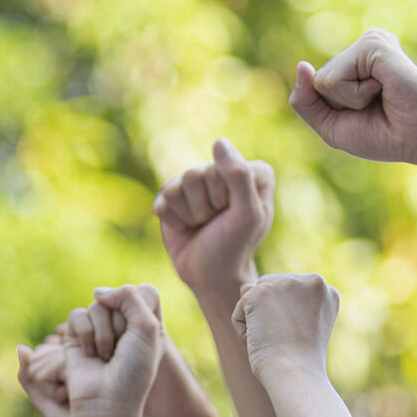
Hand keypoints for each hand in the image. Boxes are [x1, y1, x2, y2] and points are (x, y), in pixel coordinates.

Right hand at [20, 309, 211, 416]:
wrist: (107, 401)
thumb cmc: (133, 370)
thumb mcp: (147, 327)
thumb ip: (129, 296)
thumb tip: (97, 293)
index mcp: (146, 321)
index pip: (144, 291)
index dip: (142, 310)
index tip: (143, 337)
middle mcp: (122, 322)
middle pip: (119, 297)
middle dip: (121, 325)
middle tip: (122, 351)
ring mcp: (98, 327)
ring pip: (97, 305)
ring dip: (103, 334)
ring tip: (105, 357)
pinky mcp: (75, 334)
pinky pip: (77, 314)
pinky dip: (85, 334)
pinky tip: (89, 354)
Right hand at [153, 138, 274, 294]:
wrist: (209, 275)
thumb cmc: (234, 246)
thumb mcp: (247, 214)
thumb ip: (239, 176)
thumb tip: (218, 141)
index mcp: (252, 171)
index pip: (225, 165)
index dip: (226, 196)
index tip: (236, 215)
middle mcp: (225, 171)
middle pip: (198, 174)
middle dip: (205, 206)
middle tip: (217, 223)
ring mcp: (198, 182)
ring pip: (179, 185)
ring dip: (190, 214)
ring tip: (203, 225)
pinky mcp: (174, 195)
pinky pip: (164, 197)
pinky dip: (174, 219)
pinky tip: (187, 227)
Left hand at [232, 274, 339, 382]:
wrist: (296, 374)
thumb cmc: (300, 361)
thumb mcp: (296, 327)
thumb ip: (276, 301)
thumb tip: (246, 286)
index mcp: (327, 291)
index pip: (292, 293)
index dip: (290, 319)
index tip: (301, 336)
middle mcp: (313, 281)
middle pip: (272, 288)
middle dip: (271, 315)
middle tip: (287, 339)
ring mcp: (287, 283)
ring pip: (255, 297)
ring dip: (257, 321)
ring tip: (275, 338)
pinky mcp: (262, 291)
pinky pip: (240, 309)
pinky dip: (243, 329)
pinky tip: (262, 339)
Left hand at [289, 28, 416, 163]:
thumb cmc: (380, 135)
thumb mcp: (330, 125)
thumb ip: (305, 101)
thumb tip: (302, 65)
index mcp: (352, 64)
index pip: (310, 88)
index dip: (329, 112)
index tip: (363, 114)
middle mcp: (359, 50)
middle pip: (315, 84)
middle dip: (338, 106)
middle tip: (373, 107)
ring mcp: (367, 43)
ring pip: (322, 80)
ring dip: (348, 100)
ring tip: (379, 96)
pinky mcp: (372, 44)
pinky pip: (335, 78)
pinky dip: (355, 95)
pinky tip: (382, 88)